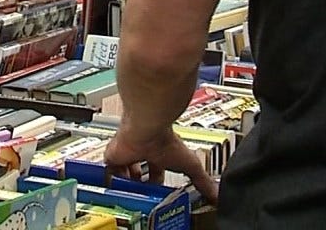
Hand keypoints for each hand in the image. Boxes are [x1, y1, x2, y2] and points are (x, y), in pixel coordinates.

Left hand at [104, 124, 218, 205]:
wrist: (148, 128)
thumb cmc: (167, 141)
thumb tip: (217, 194)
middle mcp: (142, 152)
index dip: (156, 182)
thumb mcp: (190, 165)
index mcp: (158, 153)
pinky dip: (112, 181)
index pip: (156, 170)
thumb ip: (203, 181)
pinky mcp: (113, 156)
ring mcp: (127, 154)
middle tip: (142, 197)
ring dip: (126, 184)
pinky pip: (109, 172)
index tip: (157, 193)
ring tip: (129, 196)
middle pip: (139, 172)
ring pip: (123, 173)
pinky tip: (116, 189)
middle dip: (140, 185)